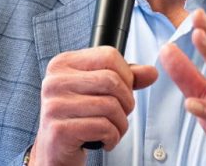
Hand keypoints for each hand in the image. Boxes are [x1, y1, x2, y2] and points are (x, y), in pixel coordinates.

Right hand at [31, 46, 157, 165]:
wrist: (54, 149)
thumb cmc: (78, 117)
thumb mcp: (99, 91)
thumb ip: (124, 78)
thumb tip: (151, 72)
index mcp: (63, 64)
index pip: (108, 56)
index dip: (126, 75)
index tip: (122, 91)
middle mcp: (55, 81)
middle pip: (112, 80)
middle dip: (127, 102)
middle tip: (121, 114)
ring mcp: (55, 105)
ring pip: (110, 106)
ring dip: (121, 123)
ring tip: (113, 129)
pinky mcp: (59, 130)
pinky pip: (103, 127)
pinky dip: (112, 137)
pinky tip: (104, 140)